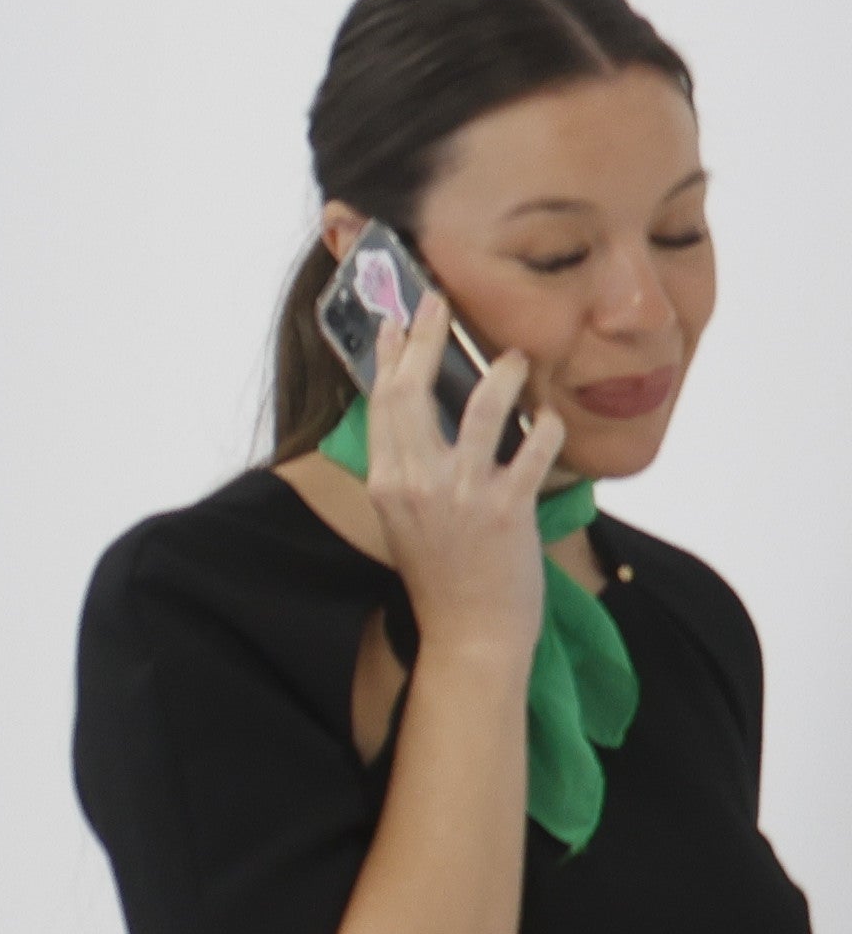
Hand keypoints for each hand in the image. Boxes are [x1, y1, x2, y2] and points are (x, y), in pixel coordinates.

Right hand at [355, 307, 562, 663]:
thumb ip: (405, 468)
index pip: (381, 403)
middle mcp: (415, 482)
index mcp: (386, 482)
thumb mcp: (404, 518)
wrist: (470, 631)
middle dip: (424, 339)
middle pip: (414, 392)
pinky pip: (533, 450)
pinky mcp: (507, 509)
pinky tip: (551, 416)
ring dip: (501, 374)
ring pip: (480, 410)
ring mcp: (462, 494)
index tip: (393, 322)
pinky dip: (546, 426)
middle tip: (436, 302)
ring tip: (516, 355)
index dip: (387, 356)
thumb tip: (416, 419)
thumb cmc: (441, 575)